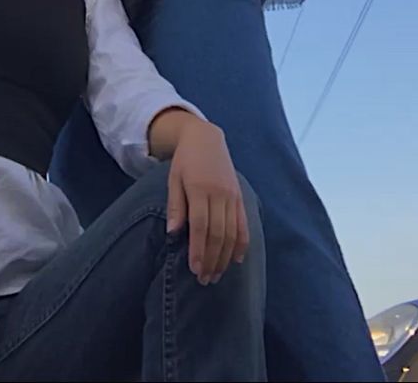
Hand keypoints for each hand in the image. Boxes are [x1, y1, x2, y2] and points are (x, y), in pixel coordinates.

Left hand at [166, 120, 248, 285]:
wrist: (206, 138)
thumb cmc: (185, 161)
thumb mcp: (174, 179)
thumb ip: (175, 205)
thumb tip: (173, 234)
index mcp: (200, 188)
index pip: (201, 225)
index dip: (199, 250)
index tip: (195, 270)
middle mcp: (220, 193)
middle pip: (218, 233)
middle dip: (212, 259)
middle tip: (205, 280)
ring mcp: (233, 195)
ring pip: (232, 232)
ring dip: (226, 256)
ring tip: (217, 275)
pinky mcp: (240, 196)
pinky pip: (243, 223)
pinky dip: (242, 243)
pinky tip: (237, 259)